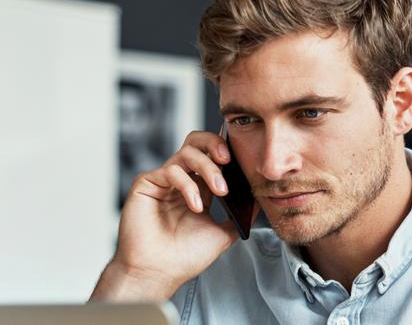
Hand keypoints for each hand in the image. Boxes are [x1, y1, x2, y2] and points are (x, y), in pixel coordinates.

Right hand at [90, 131, 255, 301]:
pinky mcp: (146, 184)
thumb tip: (260, 200)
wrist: (159, 273)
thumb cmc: (185, 257)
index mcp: (198, 188)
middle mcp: (181, 180)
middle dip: (215, 143)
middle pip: (196, 142)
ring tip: (220, 191)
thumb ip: (242, 216)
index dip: (227, 153)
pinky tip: (196, 206)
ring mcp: (163, 180)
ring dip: (208, 168)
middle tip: (228, 160)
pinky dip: (188, 185)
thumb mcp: (224, 233)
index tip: (244, 162)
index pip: (212, 156)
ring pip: (186, 153)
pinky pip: (171, 170)